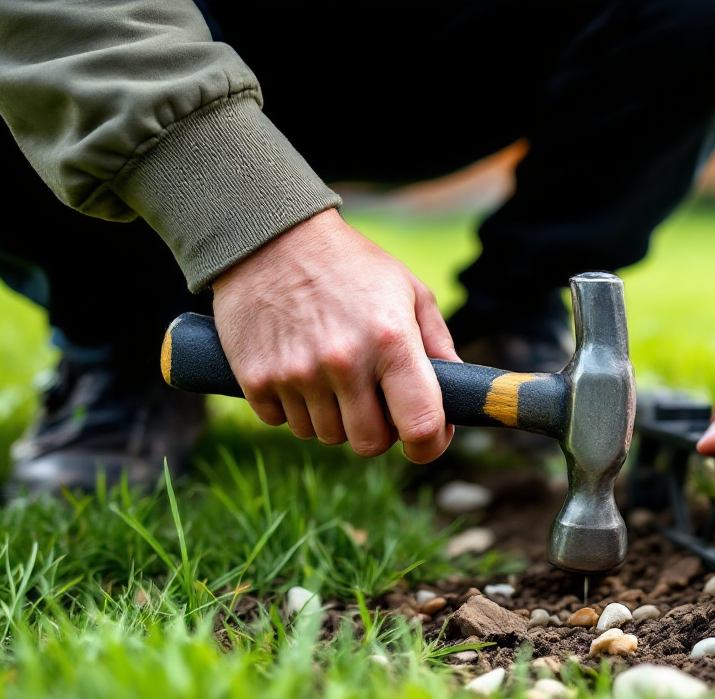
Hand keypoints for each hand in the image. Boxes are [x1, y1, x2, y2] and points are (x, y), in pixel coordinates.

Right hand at [211, 209, 456, 462]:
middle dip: (378, 431)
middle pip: (369, 443)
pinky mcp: (256, 379)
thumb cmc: (351, 264)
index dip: (429, 445)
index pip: (420, 425)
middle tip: (373, 402)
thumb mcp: (408, 290)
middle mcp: (344, 362)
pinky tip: (297, 369)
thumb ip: (438, 345)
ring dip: (333, 418)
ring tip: (331, 374)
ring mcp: (297, 373)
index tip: (426, 441)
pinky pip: (283, 422)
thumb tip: (458, 393)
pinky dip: (293, 408)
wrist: (269, 237)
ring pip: (324, 435)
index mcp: (391, 340)